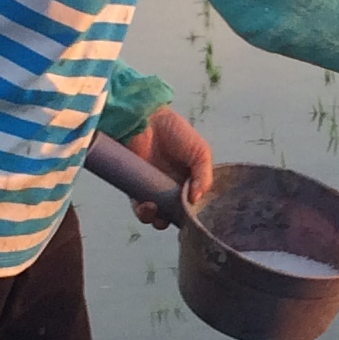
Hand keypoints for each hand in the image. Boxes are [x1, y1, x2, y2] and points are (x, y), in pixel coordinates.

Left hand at [122, 107, 213, 225]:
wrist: (147, 119)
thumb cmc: (176, 132)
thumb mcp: (201, 152)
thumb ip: (204, 177)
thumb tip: (196, 200)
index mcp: (189, 181)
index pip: (193, 205)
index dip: (193, 214)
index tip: (194, 217)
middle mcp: (170, 188)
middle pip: (174, 214)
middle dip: (175, 220)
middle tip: (175, 217)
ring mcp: (152, 188)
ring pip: (156, 214)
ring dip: (157, 219)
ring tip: (157, 211)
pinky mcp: (134, 187)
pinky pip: (138, 207)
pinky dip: (143, 212)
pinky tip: (149, 205)